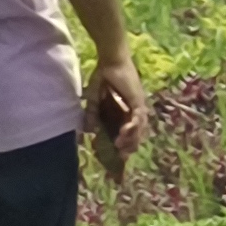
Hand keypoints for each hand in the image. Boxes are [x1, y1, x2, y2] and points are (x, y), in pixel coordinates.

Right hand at [87, 54, 148, 178]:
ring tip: (121, 149)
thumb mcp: (94, 101)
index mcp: (124, 115)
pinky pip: (138, 117)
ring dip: (130, 141)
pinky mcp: (138, 101)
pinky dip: (133, 126)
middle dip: (127, 150)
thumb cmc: (103, 79)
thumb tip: (86, 131)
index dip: (120, 149)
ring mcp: (138, 107)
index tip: (114, 163)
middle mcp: (133, 114)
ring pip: (138, 130)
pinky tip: (125, 133)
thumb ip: (92, 115)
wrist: (110, 62)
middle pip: (135, 137)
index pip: (125, 136)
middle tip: (119, 162)